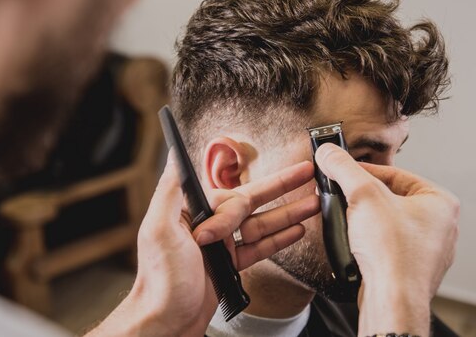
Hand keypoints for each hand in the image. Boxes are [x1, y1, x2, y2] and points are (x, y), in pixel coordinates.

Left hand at [87, 151, 316, 336]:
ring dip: (289, 213)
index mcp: (192, 212)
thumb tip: (174, 155)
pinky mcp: (230, 265)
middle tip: (306, 171)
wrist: (167, 322)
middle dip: (281, 186)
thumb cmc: (160, 280)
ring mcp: (221, 245)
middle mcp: (209, 225)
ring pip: (261, 224)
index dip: (243, 205)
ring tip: (315, 202)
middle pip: (252, 201)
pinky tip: (298, 229)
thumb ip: (171, 190)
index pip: (229, 199)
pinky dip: (279, 238)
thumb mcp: (160, 229)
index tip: (243, 216)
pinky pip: (259, 247)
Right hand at [315, 143, 458, 336]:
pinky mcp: (411, 269)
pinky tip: (357, 246)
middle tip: (344, 198)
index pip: (395, 173)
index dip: (364, 171)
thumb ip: (344, 168)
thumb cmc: (393, 253)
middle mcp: (440, 226)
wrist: (391, 301)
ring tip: (350, 223)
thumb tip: (329, 152)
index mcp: (440, 202)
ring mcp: (427, 250)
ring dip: (365, 221)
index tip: (343, 171)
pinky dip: (370, 243)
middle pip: (390, 198)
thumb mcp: (363, 195)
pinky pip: (387, 246)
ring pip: (388, 223)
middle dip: (364, 198)